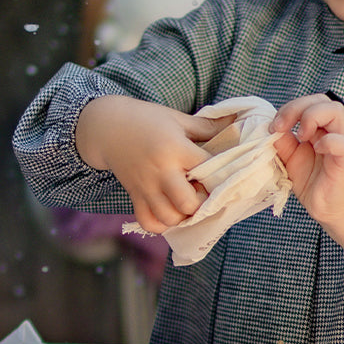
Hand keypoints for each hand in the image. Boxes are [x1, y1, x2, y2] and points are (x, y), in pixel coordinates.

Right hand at [77, 95, 231, 233]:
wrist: (107, 126)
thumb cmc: (147, 119)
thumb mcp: (178, 119)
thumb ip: (207, 126)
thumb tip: (236, 124)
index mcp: (175, 148)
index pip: (207, 168)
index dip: (220, 173)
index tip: (225, 172)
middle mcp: (160, 171)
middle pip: (188, 202)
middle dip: (202, 202)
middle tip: (205, 192)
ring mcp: (146, 186)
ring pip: (169, 217)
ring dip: (184, 216)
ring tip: (189, 204)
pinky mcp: (134, 195)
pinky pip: (148, 222)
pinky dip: (161, 224)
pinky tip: (170, 212)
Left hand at [271, 94, 343, 257]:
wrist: (329, 206)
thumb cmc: (312, 180)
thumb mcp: (289, 159)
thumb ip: (282, 143)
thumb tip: (269, 128)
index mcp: (319, 128)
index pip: (308, 102)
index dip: (289, 108)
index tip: (273, 127)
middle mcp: (333, 130)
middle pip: (322, 100)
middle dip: (297, 107)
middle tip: (281, 127)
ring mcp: (343, 142)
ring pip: (337, 111)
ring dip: (312, 117)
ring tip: (301, 136)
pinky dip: (329, 141)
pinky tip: (317, 149)